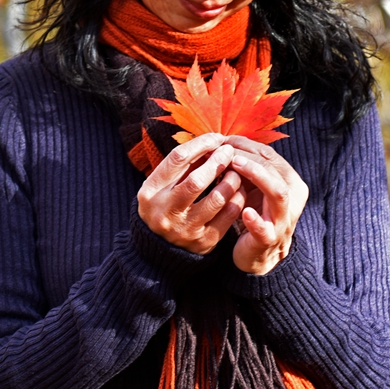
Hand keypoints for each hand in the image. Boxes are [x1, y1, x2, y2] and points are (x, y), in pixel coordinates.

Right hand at [137, 133, 246, 254]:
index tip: (215, 138)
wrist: (159, 250)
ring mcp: (185, 229)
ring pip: (217, 199)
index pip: (177, 159)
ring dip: (231, 180)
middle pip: (196, 180)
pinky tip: (239, 190)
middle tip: (229, 151)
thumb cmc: (163, 206)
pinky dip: (237, 198)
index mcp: (151, 192)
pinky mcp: (204, 242)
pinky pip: (228, 215)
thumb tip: (210, 142)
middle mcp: (165, 212)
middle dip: (217, 161)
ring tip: (236, 171)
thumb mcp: (160, 186)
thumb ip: (181, 167)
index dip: (200, 144)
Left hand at [222, 137, 308, 274]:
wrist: (260, 253)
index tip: (225, 139)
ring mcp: (283, 219)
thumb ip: (245, 167)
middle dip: (248, 155)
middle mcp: (291, 198)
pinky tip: (246, 213)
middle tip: (224, 149)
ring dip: (256, 175)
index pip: (270, 155)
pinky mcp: (270, 239)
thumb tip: (224, 143)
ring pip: (278, 192)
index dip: (247, 144)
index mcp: (289, 181)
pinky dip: (256, 220)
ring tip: (235, 164)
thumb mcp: (252, 187)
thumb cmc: (255, 212)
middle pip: (274, 168)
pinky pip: (265, 229)